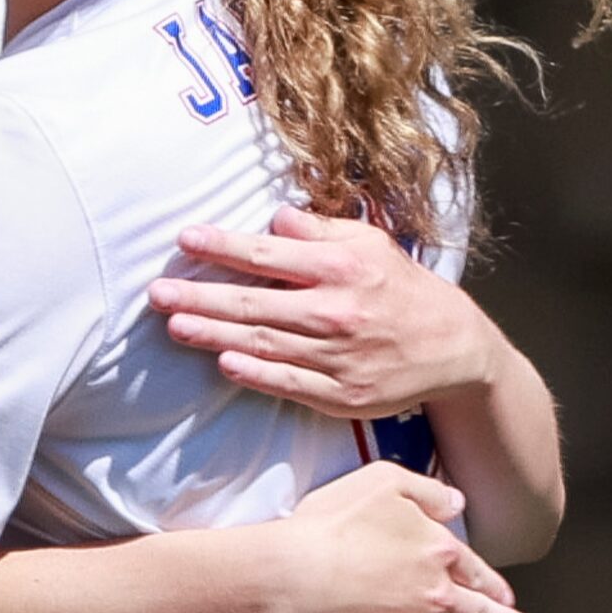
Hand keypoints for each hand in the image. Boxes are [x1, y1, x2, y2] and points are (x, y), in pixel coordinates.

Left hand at [148, 206, 499, 418]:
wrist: (455, 347)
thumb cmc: (402, 287)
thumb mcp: (371, 243)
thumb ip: (321, 230)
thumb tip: (274, 218)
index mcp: (342, 268)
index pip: (269, 255)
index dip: (223, 246)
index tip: (184, 239)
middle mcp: (337, 312)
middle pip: (256, 303)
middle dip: (201, 296)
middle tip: (156, 293)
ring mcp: (339, 357)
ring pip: (264, 344)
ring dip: (215, 335)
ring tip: (175, 325)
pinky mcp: (342, 394)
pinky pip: (289, 382)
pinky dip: (255, 374)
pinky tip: (223, 363)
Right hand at [278, 462, 534, 612]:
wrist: (294, 575)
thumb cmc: (330, 524)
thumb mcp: (381, 482)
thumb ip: (427, 491)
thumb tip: (459, 504)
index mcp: (437, 549)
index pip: (474, 570)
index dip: (492, 583)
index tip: (503, 594)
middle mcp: (438, 593)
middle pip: (481, 610)